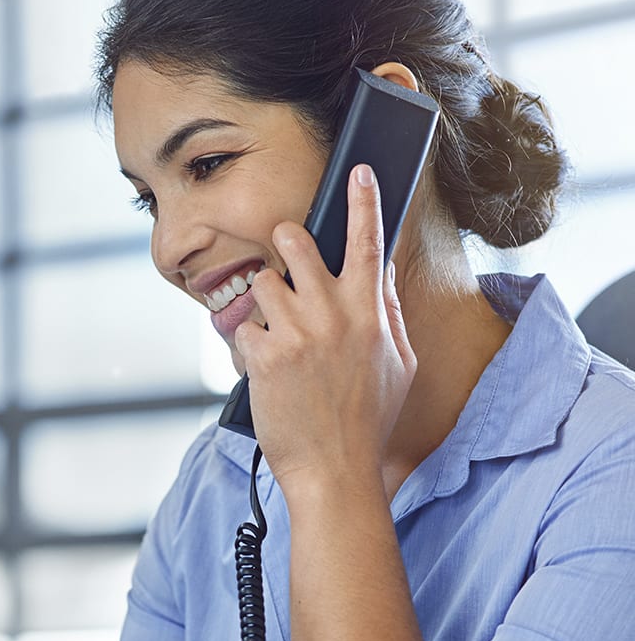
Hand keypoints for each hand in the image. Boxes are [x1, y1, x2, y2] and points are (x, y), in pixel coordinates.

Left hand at [234, 164, 415, 494]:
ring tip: (278, 335)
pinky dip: (249, 346)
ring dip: (263, 303)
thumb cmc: (368, 419)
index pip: (368, 241)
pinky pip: (243, 328)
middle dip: (284, 243)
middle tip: (285, 262)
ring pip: (261, 282)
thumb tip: (377, 275)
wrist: (334, 469)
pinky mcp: (264, 355)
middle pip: (294, 242)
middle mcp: (333, 313)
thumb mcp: (398, 363)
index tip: (357, 171)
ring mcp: (296, 332)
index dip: (363, 201)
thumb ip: (385, 313)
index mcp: (370, 311)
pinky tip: (267, 370)